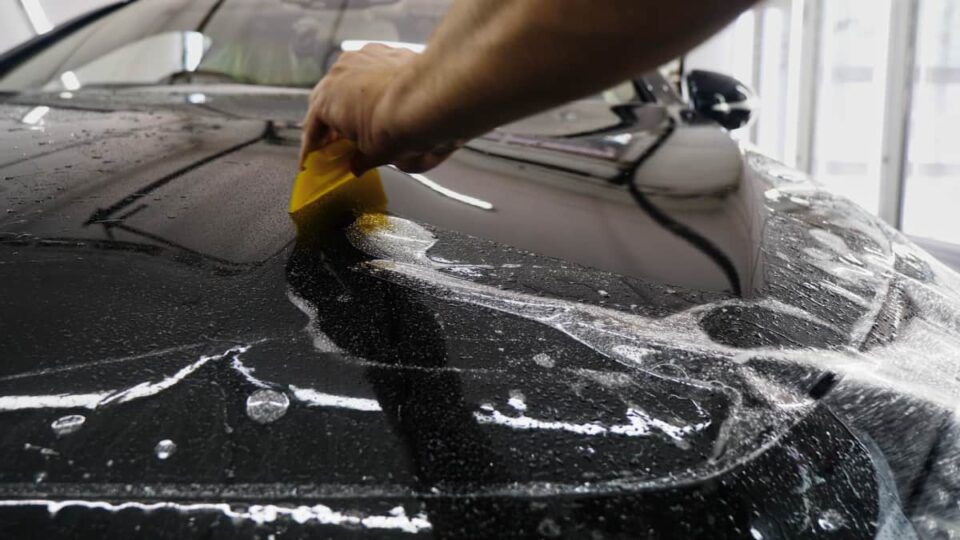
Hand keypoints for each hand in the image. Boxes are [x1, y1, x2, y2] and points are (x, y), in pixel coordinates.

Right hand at [300, 44, 455, 173]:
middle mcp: (338, 73)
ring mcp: (362, 57)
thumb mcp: (373, 155)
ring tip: (357, 117)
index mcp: (327, 101)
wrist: (430, 98)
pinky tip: (383, 95)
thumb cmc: (396, 127)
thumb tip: (356, 166)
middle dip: (330, 120)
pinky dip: (373, 83)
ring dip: (349, 98)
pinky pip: (372, 69)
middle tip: (335, 138)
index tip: (312, 157)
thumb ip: (359, 161)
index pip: (313, 128)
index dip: (312, 146)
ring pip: (347, 80)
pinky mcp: (385, 50)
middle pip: (327, 99)